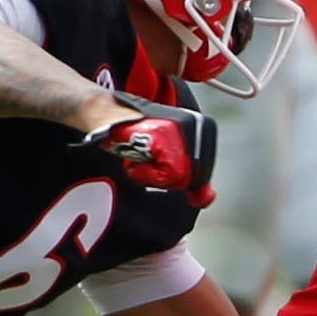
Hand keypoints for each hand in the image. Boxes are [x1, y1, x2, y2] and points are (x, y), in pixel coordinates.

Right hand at [80, 93, 218, 206]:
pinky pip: (165, 174)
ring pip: (179, 177)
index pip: (201, 172)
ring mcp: (183, 130)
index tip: (158, 167)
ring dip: (152, 175)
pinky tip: (134, 160)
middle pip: (190, 178)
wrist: (111, 116)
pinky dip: (145, 174)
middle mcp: (198, 127)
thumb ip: (189, 177)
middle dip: (163, 177)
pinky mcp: (166, 137)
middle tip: (146, 162)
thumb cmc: (138, 137)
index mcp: (203, 129)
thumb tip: (206, 199)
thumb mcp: (170, 159)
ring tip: (140, 159)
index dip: (178, 179)